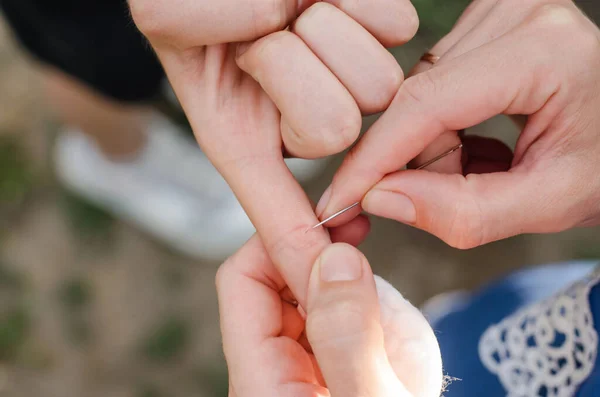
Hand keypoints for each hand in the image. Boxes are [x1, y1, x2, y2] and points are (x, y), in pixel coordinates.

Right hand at [129, 0, 417, 305]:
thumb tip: (266, 27)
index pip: (285, 216)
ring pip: (378, 85)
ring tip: (291, 7)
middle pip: (336, 132)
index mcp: (253, 140)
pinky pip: (400, 27)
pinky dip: (360, 2)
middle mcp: (312, 121)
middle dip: (290, 70)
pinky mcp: (391, 35)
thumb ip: (184, 20)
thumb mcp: (164, 15)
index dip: (302, 252)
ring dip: (321, 29)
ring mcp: (357, 79)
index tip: (324, 278)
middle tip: (262, 37)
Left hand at [217, 234, 442, 396]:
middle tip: (367, 245)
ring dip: (353, 293)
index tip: (333, 222)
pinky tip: (397, 344)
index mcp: (263, 380)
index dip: (279, 241)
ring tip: (392, 328)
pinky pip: (342, 324)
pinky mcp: (331, 374)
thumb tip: (333, 257)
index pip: (243, 281)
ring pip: (312, 299)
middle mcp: (273, 371)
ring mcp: (303, 372)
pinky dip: (372, 317)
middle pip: (275, 284)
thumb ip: (347, 336)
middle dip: (322, 264)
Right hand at [316, 0, 599, 248]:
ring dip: (436, 149)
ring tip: (486, 164)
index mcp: (543, 50)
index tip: (338, 202)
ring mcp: (497, 11)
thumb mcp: (551, 203)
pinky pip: (428, 87)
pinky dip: (443, 129)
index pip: (428, 102)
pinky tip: (480, 141)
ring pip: (417, 98)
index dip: (375, 158)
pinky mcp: (483, 23)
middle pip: (418, 102)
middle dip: (424, 163)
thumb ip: (465, 211)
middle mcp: (514, 12)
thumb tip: (379, 199)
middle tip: (468, 190)